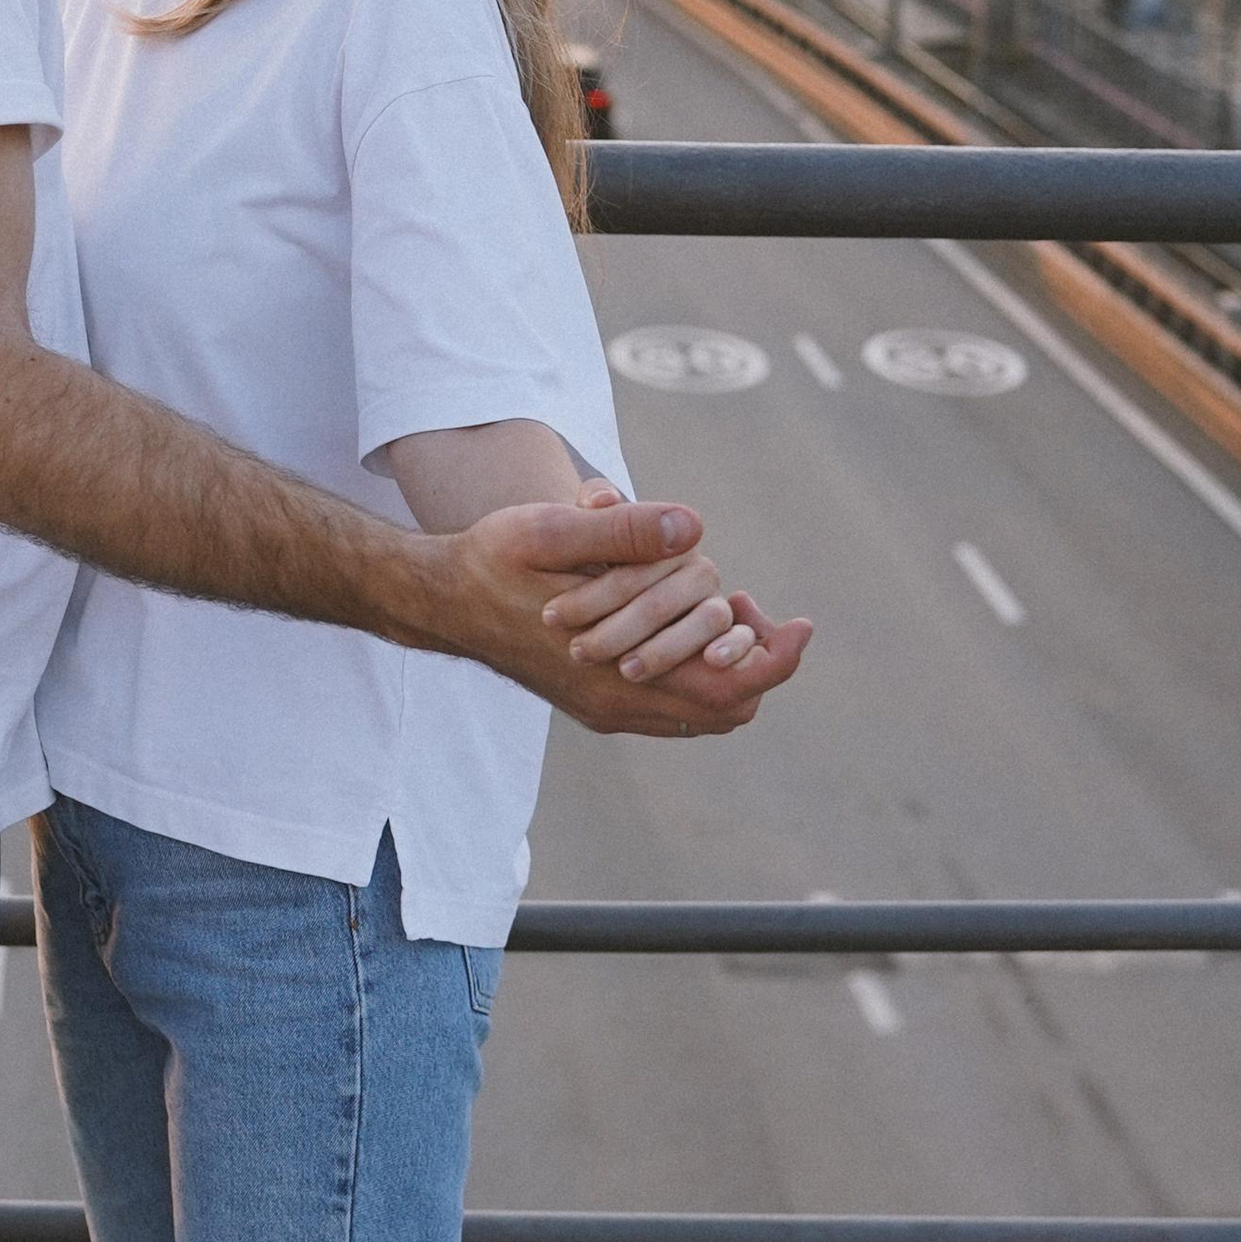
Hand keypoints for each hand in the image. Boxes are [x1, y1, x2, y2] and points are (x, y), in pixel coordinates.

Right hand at [411, 491, 811, 740]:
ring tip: (722, 608)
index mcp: (616, 672)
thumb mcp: (551, 530)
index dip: (778, 658)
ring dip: (727, 667)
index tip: (801, 622)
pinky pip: (672, 706)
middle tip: (750, 604)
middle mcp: (617, 704)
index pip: (731, 689)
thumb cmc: (491, 560)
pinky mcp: (596, 702)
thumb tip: (695, 528)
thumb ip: (624, 532)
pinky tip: (683, 622)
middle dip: (758, 661)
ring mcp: (606, 709)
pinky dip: (696, 672)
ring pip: (702, 712)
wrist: (439, 599)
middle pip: (729, 709)